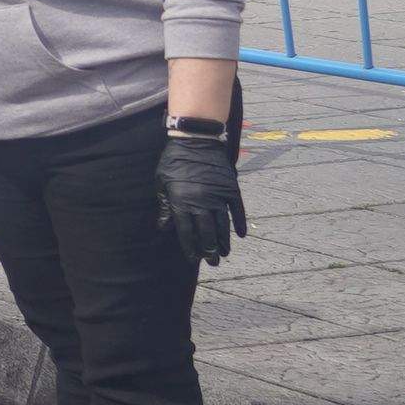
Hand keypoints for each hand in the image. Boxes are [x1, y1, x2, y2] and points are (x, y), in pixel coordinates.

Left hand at [155, 131, 246, 264]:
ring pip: (222, 224)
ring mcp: (218, 196)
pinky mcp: (230, 188)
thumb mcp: (162, 183)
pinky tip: (241, 235)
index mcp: (182, 201)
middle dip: (209, 249)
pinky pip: (237, 210)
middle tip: (213, 263)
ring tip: (224, 254)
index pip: (186, 230)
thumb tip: (163, 227)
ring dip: (223, 241)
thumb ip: (165, 206)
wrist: (196, 141)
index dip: (190, 246)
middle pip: (206, 232)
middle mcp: (201, 202)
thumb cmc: (174, 161)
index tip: (193, 258)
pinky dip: (240, 223)